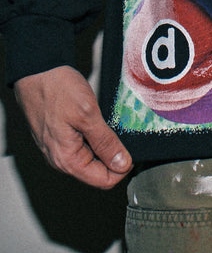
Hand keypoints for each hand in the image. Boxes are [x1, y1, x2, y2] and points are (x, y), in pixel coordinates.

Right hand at [14, 66, 132, 188]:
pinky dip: (95, 136)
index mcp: (68, 160)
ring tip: (109, 124)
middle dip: (114, 155)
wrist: (38, 71)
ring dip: (105, 145)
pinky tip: (98, 121)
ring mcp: (60, 148)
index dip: (123, 167)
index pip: (104, 181)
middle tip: (122, 132)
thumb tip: (122, 164)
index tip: (132, 150)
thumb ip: (106, 142)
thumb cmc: (57, 89)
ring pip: (92, 158)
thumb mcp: (88, 114)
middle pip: (99, 171)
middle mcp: (61, 159)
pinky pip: (83, 146)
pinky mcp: (61, 137)